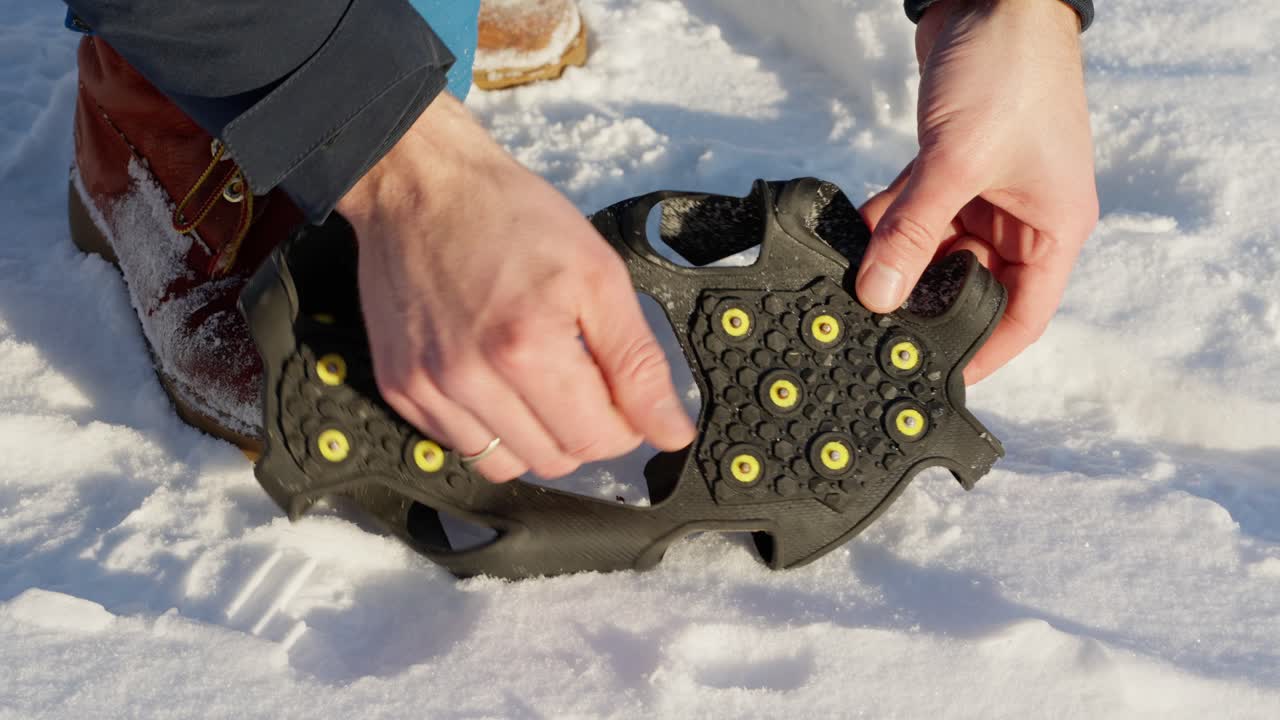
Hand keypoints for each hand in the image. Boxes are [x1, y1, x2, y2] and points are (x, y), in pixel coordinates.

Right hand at [337, 94, 696, 481]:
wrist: (421, 185)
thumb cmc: (510, 216)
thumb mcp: (598, 276)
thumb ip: (638, 363)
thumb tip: (670, 431)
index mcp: (528, 349)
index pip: (597, 440)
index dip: (624, 424)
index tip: (621, 393)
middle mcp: (470, 379)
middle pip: (554, 460)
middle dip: (583, 430)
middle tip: (583, 379)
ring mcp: (427, 388)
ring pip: (505, 464)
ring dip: (536, 437)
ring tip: (538, 381)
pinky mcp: (399, 387)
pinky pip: (459, 444)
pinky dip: (489, 427)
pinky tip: (495, 380)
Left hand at [857, 0, 1098, 382]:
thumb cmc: (1010, 73)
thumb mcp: (958, 162)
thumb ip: (913, 230)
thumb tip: (878, 293)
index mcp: (1052, 230)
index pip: (1021, 315)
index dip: (983, 353)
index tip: (936, 378)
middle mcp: (1022, 219)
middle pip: (970, 284)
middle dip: (923, 303)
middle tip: (873, 329)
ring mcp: (986, 194)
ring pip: (935, 249)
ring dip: (897, 261)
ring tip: (853, 285)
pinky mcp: (953, 168)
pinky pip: (917, 212)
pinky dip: (888, 223)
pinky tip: (854, 237)